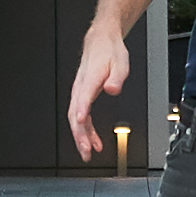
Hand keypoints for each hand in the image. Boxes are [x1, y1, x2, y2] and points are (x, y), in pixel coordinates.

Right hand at [66, 28, 130, 160]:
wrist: (100, 43)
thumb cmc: (109, 53)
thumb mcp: (120, 62)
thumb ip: (117, 77)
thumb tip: (113, 89)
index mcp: (89, 79)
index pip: (83, 97)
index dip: (81, 110)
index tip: (81, 122)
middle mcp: (80, 88)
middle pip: (75, 114)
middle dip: (79, 135)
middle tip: (86, 151)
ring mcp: (79, 93)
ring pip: (75, 119)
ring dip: (81, 137)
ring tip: (88, 153)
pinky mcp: (82, 97)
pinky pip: (81, 118)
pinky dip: (86, 131)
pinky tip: (94, 141)